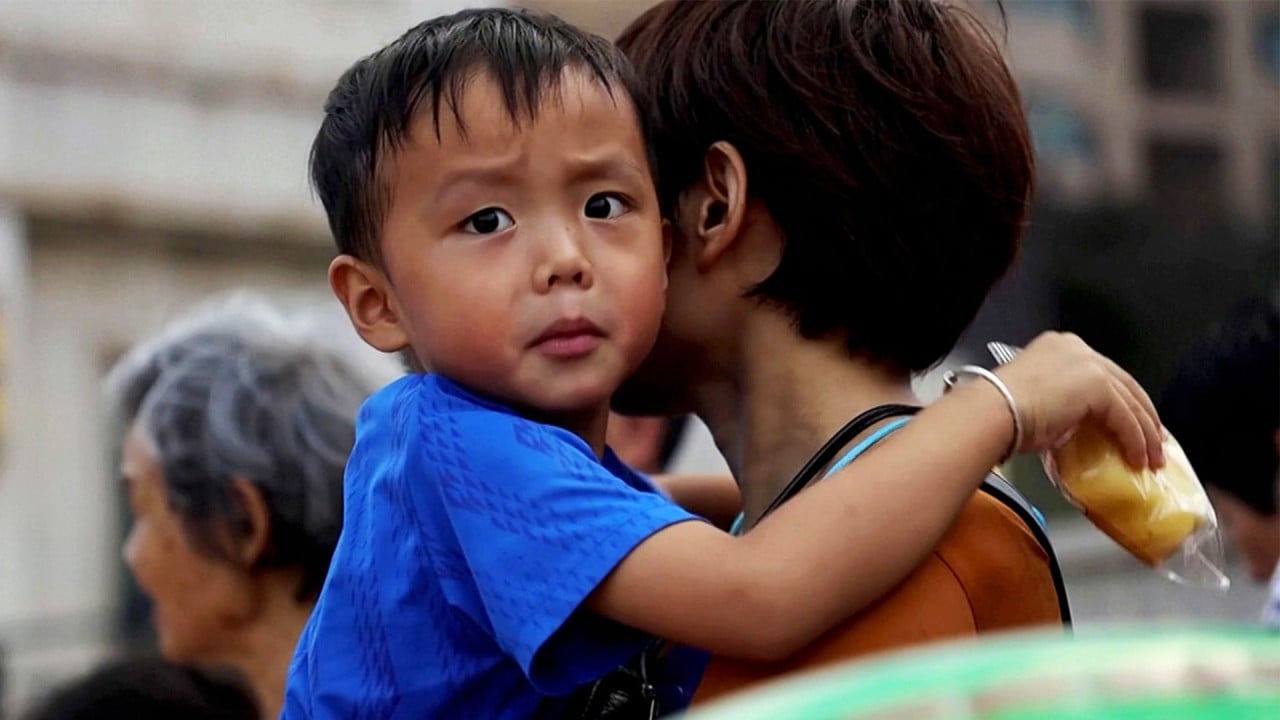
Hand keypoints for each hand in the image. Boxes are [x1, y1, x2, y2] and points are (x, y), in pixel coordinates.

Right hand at [993, 332, 1163, 468]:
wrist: (994, 411)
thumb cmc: (1001, 411)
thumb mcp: (1037, 400)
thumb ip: (1062, 404)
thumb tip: (1075, 429)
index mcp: (1060, 347)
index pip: (1102, 373)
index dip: (1121, 400)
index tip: (1130, 422)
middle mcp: (1078, 349)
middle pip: (1125, 383)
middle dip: (1142, 416)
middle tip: (1153, 441)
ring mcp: (1090, 365)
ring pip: (1131, 400)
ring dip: (1145, 433)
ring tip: (1150, 456)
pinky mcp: (1099, 386)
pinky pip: (1126, 417)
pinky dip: (1135, 440)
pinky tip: (1137, 457)